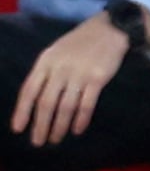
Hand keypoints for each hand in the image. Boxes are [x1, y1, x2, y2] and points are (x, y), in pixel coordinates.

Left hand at [10, 16, 130, 146]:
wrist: (110, 28)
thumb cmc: (78, 43)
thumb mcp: (55, 52)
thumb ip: (44, 73)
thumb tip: (33, 102)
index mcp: (46, 62)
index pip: (29, 90)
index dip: (22, 111)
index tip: (18, 129)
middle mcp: (60, 69)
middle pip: (46, 103)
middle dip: (41, 125)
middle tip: (38, 142)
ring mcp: (79, 74)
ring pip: (65, 107)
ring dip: (59, 126)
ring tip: (56, 139)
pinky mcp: (98, 78)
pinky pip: (86, 104)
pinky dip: (81, 120)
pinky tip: (77, 130)